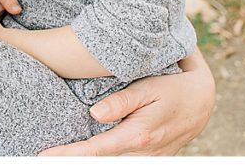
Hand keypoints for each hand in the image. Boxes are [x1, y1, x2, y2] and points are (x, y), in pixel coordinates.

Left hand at [38, 49, 215, 155]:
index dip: (68, 155)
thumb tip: (94, 114)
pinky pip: (119, 161)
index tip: (44, 156)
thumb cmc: (173, 89)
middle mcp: (140, 154)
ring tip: (56, 155)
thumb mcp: (150, 88)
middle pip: (98, 163)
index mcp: (137, 136)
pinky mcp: (147, 158)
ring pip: (109, 163)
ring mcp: (145, 159)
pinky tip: (80, 153)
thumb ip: (123, 101)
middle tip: (41, 157)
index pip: (95, 152)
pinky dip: (99, 158)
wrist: (202, 102)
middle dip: (70, 161)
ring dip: (83, 159)